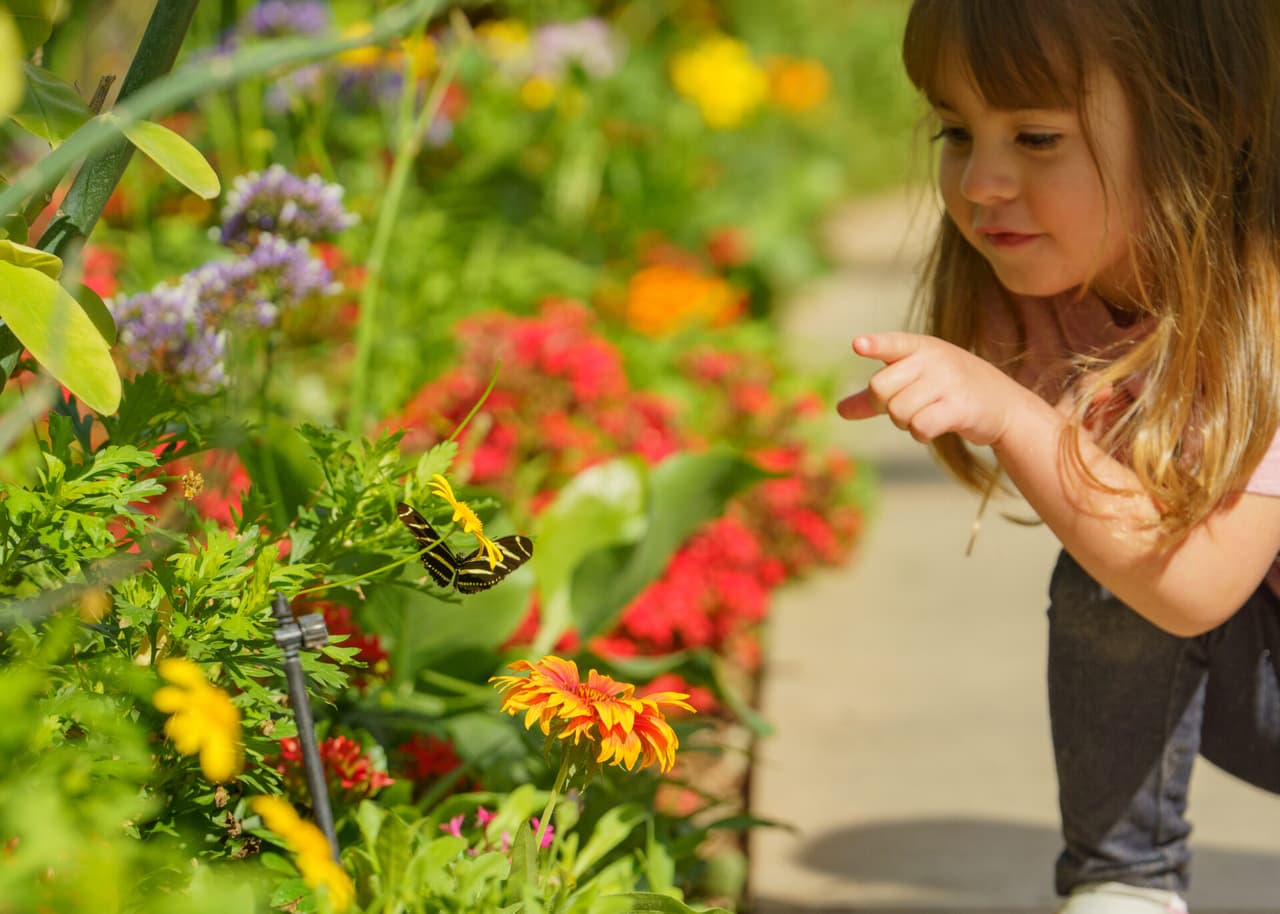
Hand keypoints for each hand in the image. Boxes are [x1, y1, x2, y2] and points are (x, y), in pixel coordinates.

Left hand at [836, 332, 1030, 446]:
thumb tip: (839, 411)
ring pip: (898, 412)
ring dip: (907, 423)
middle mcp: (934, 359)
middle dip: (886, 406)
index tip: (859, 346)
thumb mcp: (914, 382)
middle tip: (909, 406)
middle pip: (879, 388)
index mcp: (920, 347)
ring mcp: (948, 381)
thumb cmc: (949, 390)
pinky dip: (921, 434)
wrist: (1002, 404)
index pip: (893, 343)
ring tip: (928, 414)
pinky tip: (936, 427)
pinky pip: (919, 427)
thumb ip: (876, 396)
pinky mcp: (960, 406)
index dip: (875, 345)